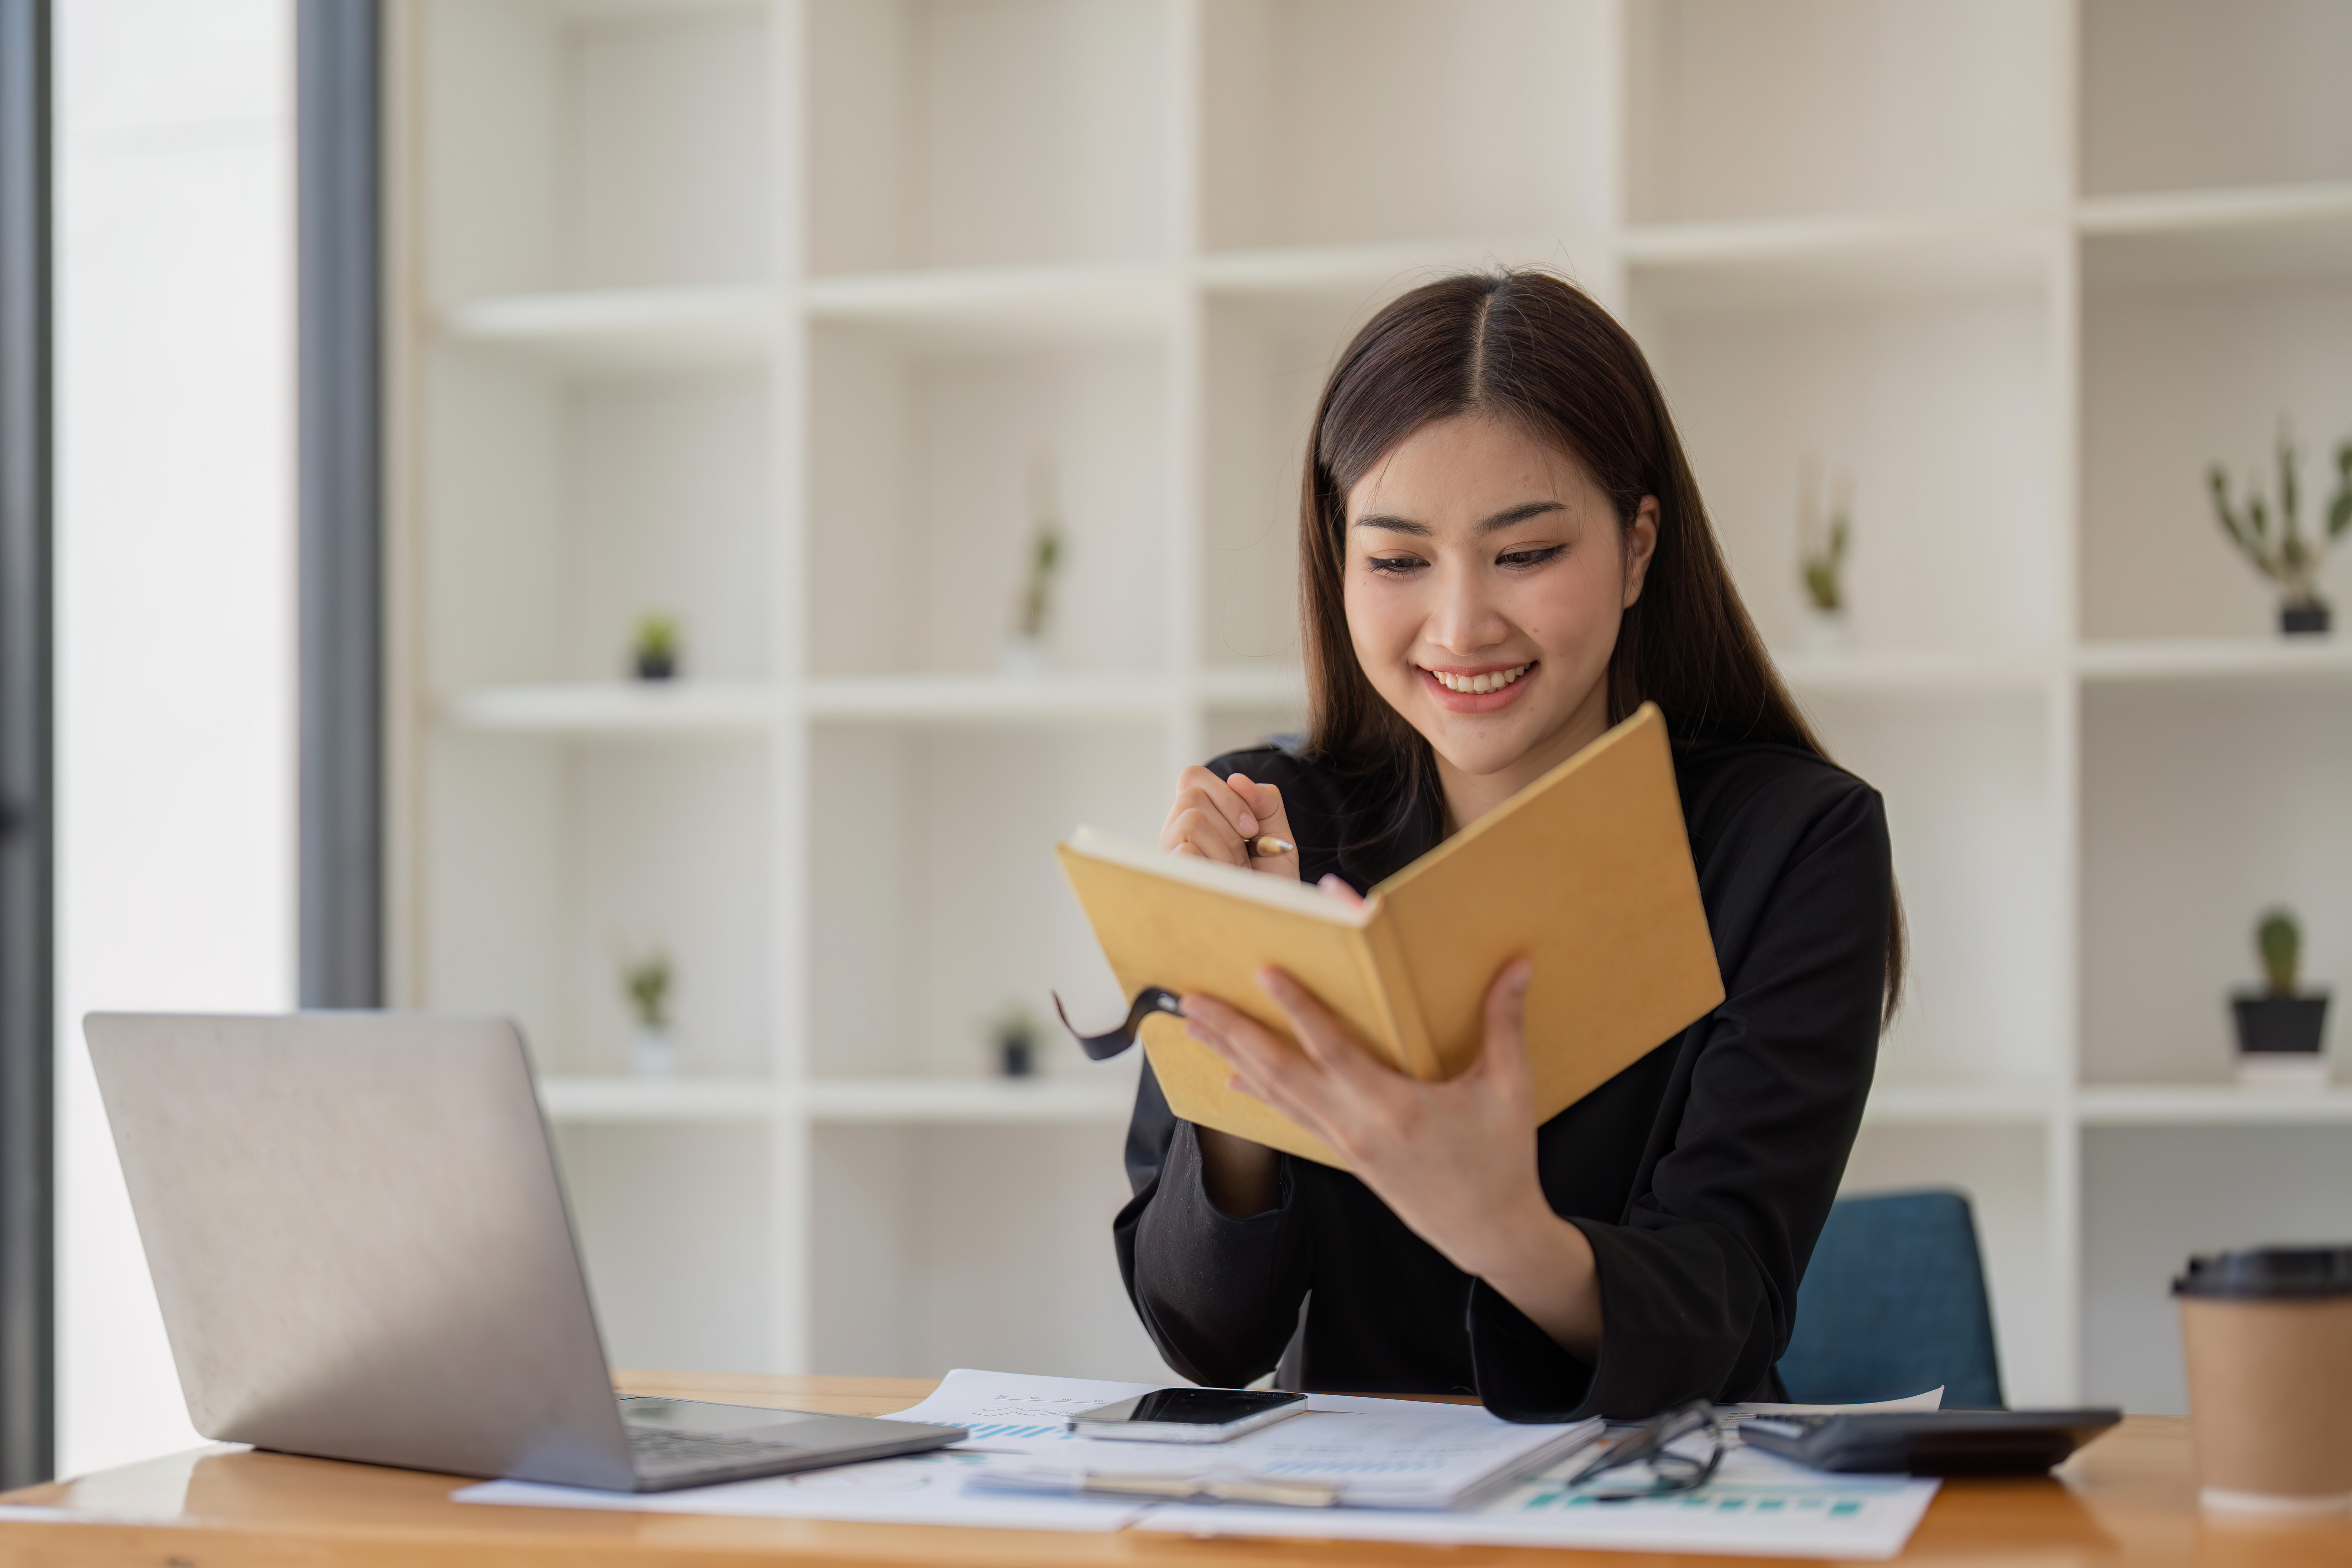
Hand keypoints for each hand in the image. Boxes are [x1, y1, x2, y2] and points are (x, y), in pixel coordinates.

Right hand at [1157, 767, 1299, 880]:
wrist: (1270, 932)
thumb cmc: (1268, 889)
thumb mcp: (1278, 840)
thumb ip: (1266, 803)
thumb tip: (1237, 780)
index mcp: (1197, 822)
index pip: (1192, 778)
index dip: (1225, 793)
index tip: (1251, 827)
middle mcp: (1175, 836)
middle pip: (1191, 795)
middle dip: (1230, 820)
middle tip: (1244, 854)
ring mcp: (1168, 858)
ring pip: (1191, 819)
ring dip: (1226, 845)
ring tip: (1233, 873)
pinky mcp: (1168, 879)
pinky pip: (1187, 850)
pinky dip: (1216, 864)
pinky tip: (1224, 885)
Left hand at [1180, 958, 1601, 1358]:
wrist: (1489, 1233)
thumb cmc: (1501, 1160)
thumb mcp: (1509, 1090)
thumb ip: (1504, 1023)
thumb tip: (1518, 963)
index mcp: (1394, 1108)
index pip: (1332, 1048)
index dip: (1296, 1008)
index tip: (1262, 971)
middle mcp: (1357, 1126)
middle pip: (1280, 1071)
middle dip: (1234, 1031)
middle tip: (1191, 998)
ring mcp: (1345, 1143)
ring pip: (1276, 1092)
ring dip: (1233, 1054)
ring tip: (1196, 1024)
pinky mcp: (1345, 1155)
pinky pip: (1291, 1117)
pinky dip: (1260, 1092)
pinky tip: (1234, 1075)